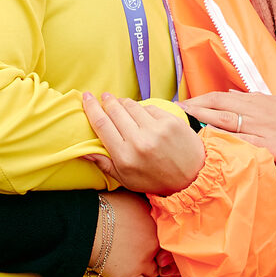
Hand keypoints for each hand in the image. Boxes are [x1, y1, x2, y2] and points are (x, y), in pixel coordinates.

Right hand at [82, 92, 203, 195]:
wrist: (193, 177)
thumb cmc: (155, 180)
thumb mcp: (126, 179)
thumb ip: (104, 164)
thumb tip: (82, 151)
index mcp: (124, 156)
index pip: (101, 124)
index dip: (91, 107)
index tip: (86, 97)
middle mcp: (139, 141)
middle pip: (115, 111)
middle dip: (107, 101)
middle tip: (104, 96)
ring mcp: (156, 129)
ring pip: (132, 106)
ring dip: (124, 103)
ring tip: (121, 104)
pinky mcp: (171, 121)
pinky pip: (150, 107)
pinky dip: (143, 108)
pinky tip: (142, 113)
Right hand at [93, 190, 161, 276]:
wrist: (85, 225)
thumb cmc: (103, 207)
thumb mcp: (130, 197)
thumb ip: (146, 203)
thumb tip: (151, 204)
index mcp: (155, 223)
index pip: (167, 234)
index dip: (161, 238)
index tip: (154, 239)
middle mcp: (154, 243)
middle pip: (164, 253)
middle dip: (159, 255)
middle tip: (150, 253)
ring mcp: (143, 262)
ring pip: (156, 271)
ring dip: (152, 271)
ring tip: (146, 269)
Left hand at [183, 91, 275, 168]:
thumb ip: (251, 99)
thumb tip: (227, 92)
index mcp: (256, 101)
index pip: (220, 97)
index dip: (199, 99)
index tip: (181, 103)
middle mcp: (255, 111)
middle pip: (217, 106)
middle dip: (193, 108)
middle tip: (172, 112)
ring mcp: (261, 128)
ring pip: (225, 122)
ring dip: (201, 122)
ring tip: (181, 126)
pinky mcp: (270, 146)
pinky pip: (243, 143)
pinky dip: (224, 142)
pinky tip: (209, 145)